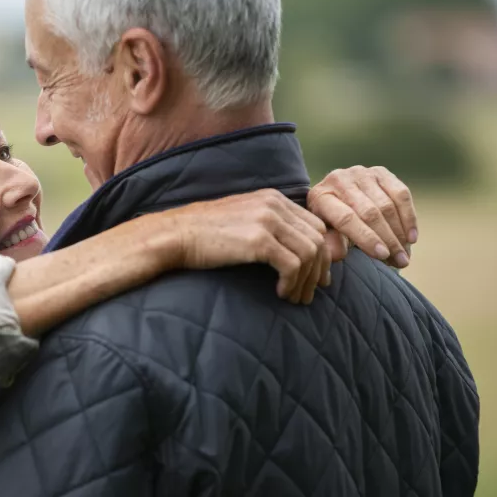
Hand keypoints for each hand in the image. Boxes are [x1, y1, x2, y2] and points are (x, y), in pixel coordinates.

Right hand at [167, 189, 330, 304]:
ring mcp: (267, 220)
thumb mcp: (242, 219)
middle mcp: (274, 204)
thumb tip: (294, 250)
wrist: (175, 235)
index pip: (316, 225)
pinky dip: (292, 283)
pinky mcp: (259, 240)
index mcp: (273, 198)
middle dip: (318, 270)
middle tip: (309, 293)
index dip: (321, 254)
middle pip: (318, 239)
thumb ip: (269, 226)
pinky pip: (293, 265)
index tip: (314, 277)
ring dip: (306, 281)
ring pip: (310, 253)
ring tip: (294, 298)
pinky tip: (280, 293)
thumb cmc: (203, 234)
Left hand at [308, 166, 417, 267]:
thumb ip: (330, 243)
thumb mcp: (323, 233)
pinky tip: (412, 237)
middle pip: (370, 212)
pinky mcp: (380, 172)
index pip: (346, 218)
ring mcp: (361, 173)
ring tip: (405, 254)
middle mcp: (339, 180)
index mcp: (320, 197)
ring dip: (400, 233)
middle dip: (388, 239)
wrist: (334, 196)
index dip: (367, 238)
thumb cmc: (328, 222)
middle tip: (400, 261)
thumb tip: (339, 254)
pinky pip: (401, 194)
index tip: (383, 255)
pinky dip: (409, 217)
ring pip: (387, 205)